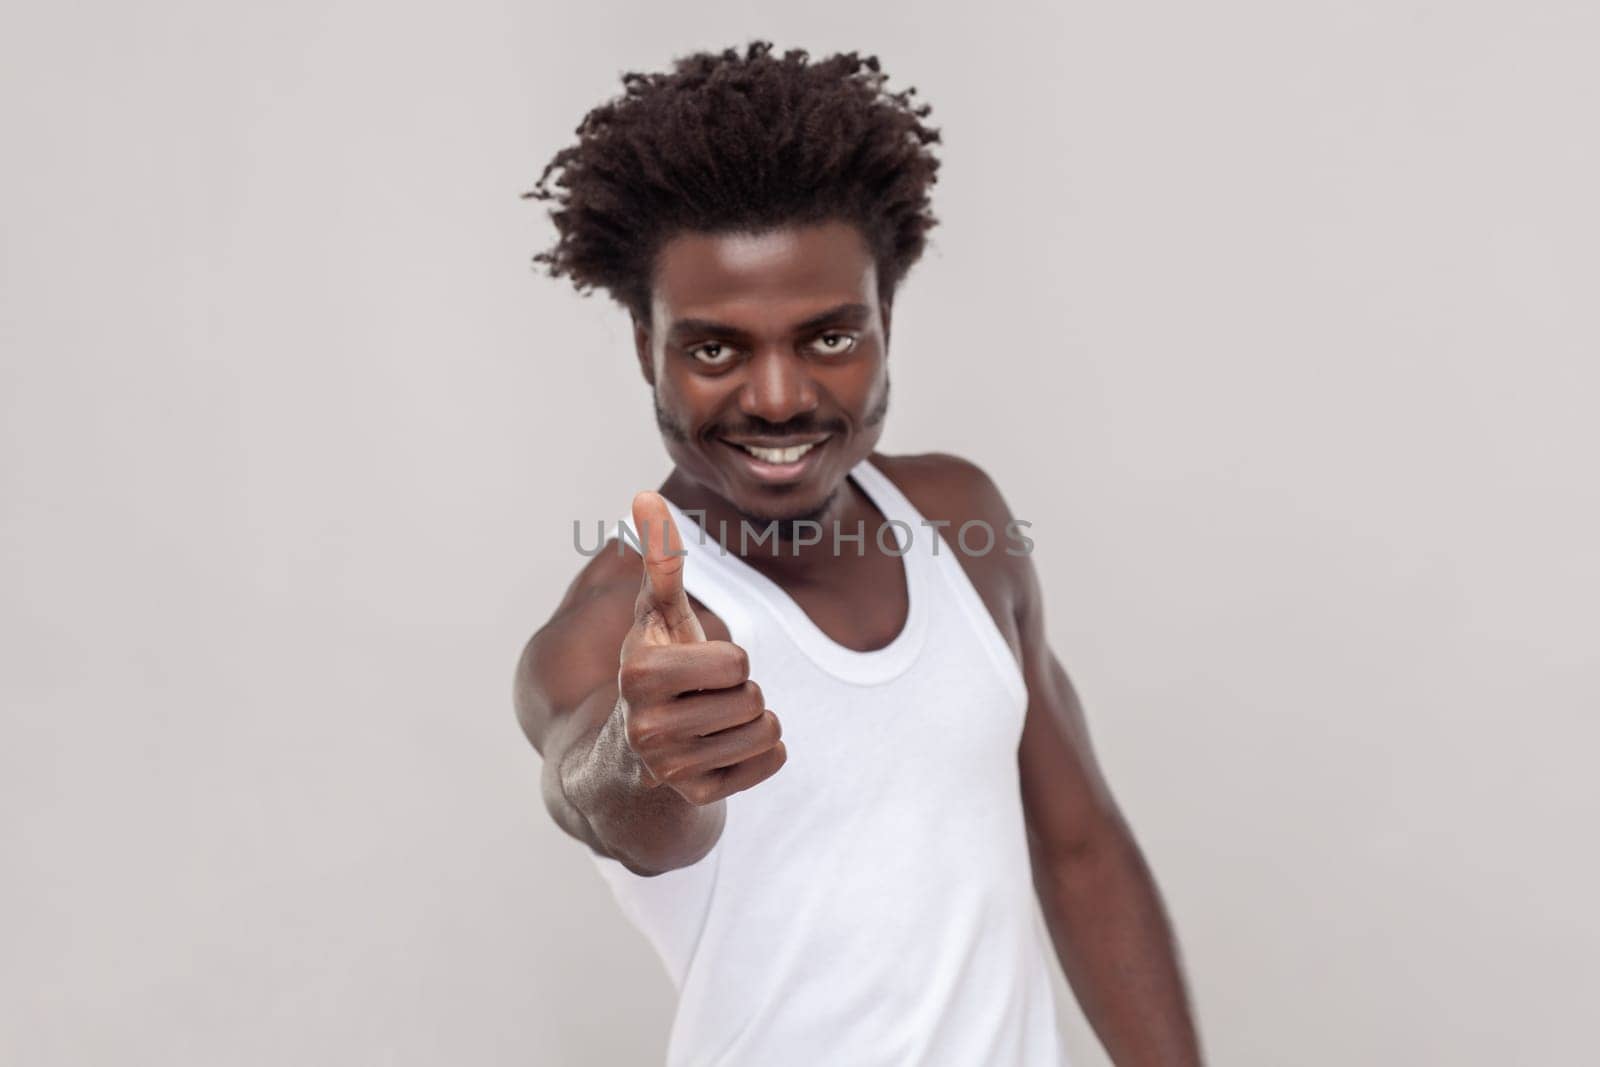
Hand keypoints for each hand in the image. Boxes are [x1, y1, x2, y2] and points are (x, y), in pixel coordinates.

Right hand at [614, 491, 786, 804]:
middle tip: (704, 698)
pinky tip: (722, 750)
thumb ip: (660, 559)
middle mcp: (648, 728)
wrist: (629, 756)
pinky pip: (771, 761)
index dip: (727, 660)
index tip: (696, 668)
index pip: (736, 662)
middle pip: (753, 697)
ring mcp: (672, 770)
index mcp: (639, 675)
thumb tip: (645, 494)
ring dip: (752, 721)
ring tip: (712, 722)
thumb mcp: (657, 616)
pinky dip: (759, 754)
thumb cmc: (655, 669)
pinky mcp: (698, 798)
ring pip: (767, 730)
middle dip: (740, 691)